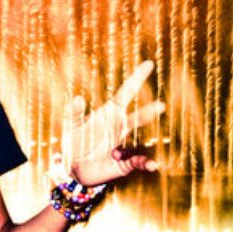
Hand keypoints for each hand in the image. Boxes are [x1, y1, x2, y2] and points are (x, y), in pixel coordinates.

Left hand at [62, 60, 164, 187]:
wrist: (73, 167)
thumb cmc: (74, 141)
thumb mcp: (71, 125)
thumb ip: (73, 112)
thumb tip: (78, 98)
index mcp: (109, 113)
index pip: (126, 93)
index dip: (137, 78)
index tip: (148, 64)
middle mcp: (120, 126)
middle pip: (139, 115)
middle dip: (150, 111)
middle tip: (161, 105)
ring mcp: (123, 143)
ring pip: (140, 136)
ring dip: (150, 138)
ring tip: (160, 138)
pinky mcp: (124, 162)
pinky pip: (137, 162)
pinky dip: (145, 163)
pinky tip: (152, 165)